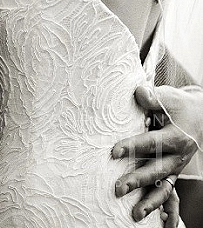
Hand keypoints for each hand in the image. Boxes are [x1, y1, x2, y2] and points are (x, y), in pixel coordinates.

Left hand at [112, 84, 201, 220]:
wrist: (199, 117)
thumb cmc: (178, 106)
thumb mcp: (169, 98)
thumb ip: (153, 98)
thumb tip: (138, 93)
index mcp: (176, 137)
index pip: (152, 143)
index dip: (133, 147)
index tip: (113, 152)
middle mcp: (177, 157)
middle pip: (157, 171)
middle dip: (138, 181)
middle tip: (118, 188)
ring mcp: (176, 168)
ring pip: (164, 188)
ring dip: (149, 201)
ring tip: (134, 214)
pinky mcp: (172, 174)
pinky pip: (167, 193)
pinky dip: (158, 205)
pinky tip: (144, 214)